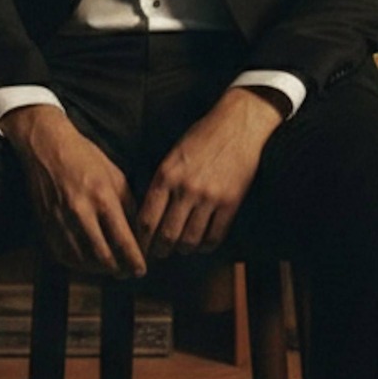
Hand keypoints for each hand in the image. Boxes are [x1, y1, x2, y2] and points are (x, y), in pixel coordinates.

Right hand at [0, 106, 146, 279]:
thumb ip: (128, 205)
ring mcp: (61, 220)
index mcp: (103, 198)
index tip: (141, 270)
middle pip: (103, 257)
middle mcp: (81, 213)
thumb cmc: (84, 157)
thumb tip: (138, 232)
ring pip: (82, 260)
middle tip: (127, 273)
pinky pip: (63, 254)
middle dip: (119, 270)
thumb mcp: (116, 176)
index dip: (134, 261)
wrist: (47, 147)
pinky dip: (78, 263)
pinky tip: (87, 262)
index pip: (123, 241)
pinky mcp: (46, 224)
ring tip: (110, 269)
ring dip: (99, 270)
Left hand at [137, 86, 286, 258]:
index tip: (139, 247)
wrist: (238, 125)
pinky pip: (215, 236)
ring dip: (183, 249)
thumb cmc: (202, 137)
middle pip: (166, 235)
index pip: (146, 219)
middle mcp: (186, 189)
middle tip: (158, 253)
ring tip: (180, 247)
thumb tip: (148, 215)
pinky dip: (206, 245)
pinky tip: (202, 243)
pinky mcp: (231, 202)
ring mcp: (210, 197)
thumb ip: (161, 183)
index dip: (140, 240)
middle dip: (159, 250)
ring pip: (190, 240)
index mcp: (166, 175)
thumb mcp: (172, 155)